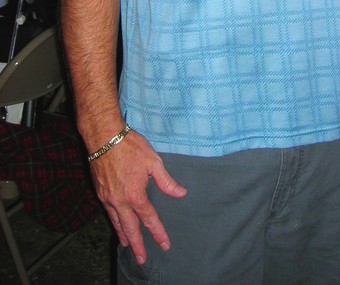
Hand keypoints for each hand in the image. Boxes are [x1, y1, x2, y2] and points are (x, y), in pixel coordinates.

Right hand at [89, 127, 187, 263]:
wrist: (104, 138)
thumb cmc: (130, 147)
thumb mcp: (153, 162)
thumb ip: (166, 181)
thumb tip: (181, 194)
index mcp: (135, 195)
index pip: (149, 219)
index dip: (158, 233)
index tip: (165, 244)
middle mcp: (120, 201)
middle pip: (130, 229)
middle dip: (137, 245)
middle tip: (142, 259)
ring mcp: (108, 198)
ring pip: (116, 222)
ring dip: (124, 235)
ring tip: (128, 245)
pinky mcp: (100, 192)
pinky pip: (108, 213)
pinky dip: (114, 222)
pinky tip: (116, 223)